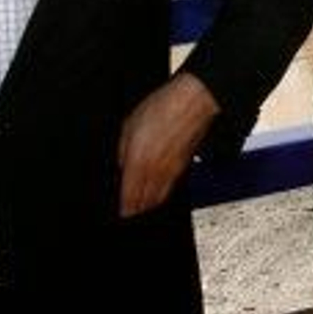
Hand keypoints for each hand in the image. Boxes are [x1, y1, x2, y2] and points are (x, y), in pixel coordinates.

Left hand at [117, 73, 220, 216]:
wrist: (193, 101)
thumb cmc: (163, 108)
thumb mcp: (128, 126)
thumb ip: (121, 152)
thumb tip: (121, 167)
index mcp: (138, 165)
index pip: (129, 201)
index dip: (122, 210)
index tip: (119, 212)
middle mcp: (156, 174)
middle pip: (144, 205)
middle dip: (134, 211)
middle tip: (127, 210)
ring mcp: (173, 173)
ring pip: (158, 200)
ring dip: (148, 204)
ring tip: (140, 203)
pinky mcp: (184, 168)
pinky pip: (170, 189)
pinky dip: (161, 193)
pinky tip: (156, 188)